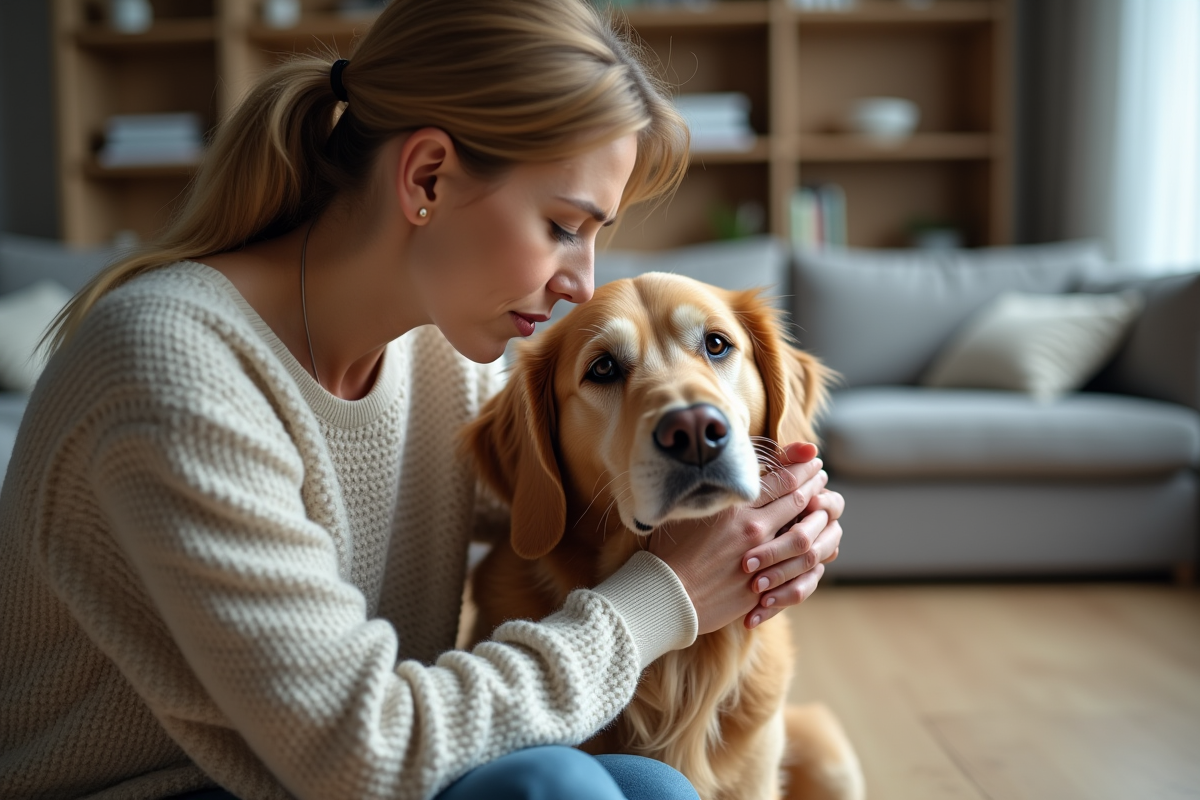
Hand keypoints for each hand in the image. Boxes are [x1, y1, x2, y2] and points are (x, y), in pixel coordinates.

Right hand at [648, 443, 829, 635]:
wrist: (667, 595)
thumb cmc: (671, 550)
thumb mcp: (688, 509)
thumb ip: (714, 491)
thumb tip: (731, 473)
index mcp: (734, 506)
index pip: (781, 479)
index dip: (800, 467)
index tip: (810, 458)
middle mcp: (753, 528)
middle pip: (797, 499)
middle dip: (814, 483)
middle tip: (821, 474)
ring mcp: (762, 557)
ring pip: (803, 530)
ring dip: (818, 513)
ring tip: (823, 504)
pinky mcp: (765, 584)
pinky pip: (798, 563)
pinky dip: (810, 547)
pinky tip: (813, 539)